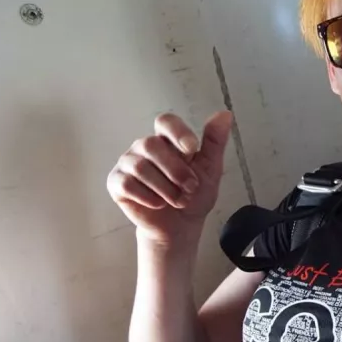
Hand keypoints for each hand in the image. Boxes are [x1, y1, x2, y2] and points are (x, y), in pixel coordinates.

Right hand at [106, 111, 233, 246]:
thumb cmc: (194, 195)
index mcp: (167, 140)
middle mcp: (144, 147)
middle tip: (190, 187)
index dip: (177, 132)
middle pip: (151, 144)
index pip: (165, 121)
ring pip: (140, 166)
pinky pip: (126, 183)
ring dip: (165, 187)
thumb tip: (225, 114)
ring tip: (178, 200)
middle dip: (175, 169)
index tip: (192, 150)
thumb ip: (214, 142)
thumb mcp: (210, 169)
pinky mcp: (116, 182)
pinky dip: (147, 197)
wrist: (181, 226)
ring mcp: (128, 163)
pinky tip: (158, 205)